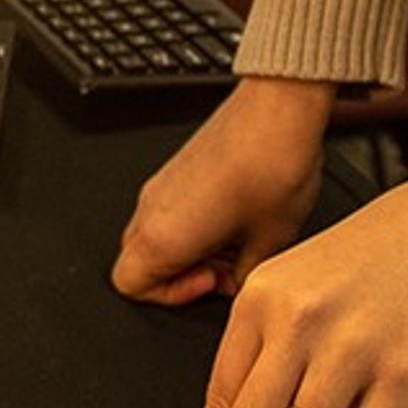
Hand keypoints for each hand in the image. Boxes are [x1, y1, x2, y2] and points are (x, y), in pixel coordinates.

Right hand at [114, 74, 333, 306]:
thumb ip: (244, 278)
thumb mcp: (270, 244)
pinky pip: (165, 211)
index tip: (208, 286)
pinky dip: (189, 228)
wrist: (277, 110)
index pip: (129, 285)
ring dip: (184, 251)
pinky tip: (231, 222)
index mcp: (164, 234)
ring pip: (150, 235)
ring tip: (231, 247)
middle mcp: (151, 207)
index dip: (169, 297)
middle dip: (176, 276)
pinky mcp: (176, 169)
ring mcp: (161, 183)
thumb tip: (237, 284)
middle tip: (220, 272)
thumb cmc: (272, 169)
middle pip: (135, 261)